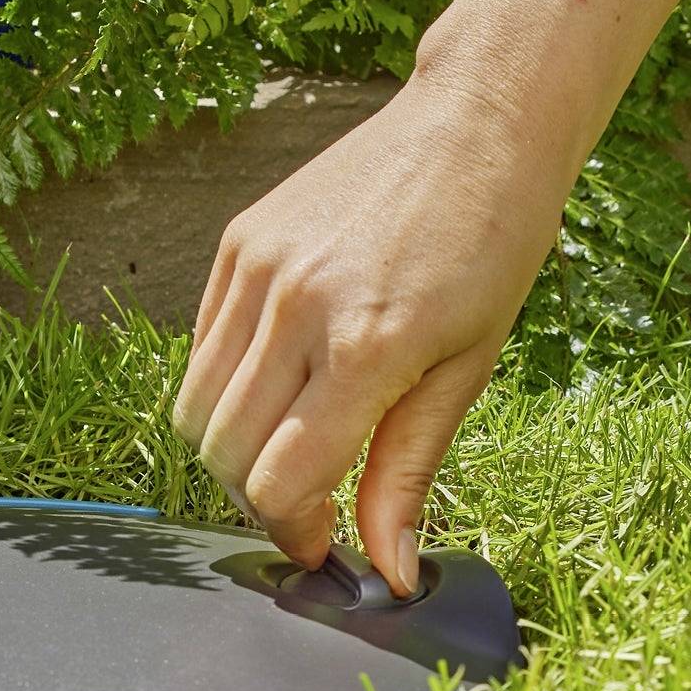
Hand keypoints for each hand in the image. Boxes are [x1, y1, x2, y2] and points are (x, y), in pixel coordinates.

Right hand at [172, 47, 576, 595]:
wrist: (479, 121)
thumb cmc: (494, 244)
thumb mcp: (467, 369)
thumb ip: (410, 472)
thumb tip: (389, 569)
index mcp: (367, 346)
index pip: (280, 482)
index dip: (295, 533)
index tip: (323, 546)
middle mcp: (297, 305)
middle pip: (226, 454)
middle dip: (260, 502)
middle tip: (307, 507)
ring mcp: (258, 269)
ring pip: (197, 406)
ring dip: (233, 451)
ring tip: (289, 450)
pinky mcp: (239, 241)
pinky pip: (202, 347)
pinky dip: (227, 387)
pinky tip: (282, 383)